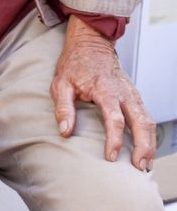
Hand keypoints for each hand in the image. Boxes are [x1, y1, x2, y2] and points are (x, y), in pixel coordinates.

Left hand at [50, 14, 154, 171]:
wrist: (90, 42)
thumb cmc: (75, 63)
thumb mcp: (61, 82)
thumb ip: (63, 107)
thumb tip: (65, 131)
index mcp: (104, 88)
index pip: (115, 118)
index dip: (114, 139)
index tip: (110, 156)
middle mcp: (123, 91)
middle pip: (141, 121)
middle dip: (143, 146)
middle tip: (138, 167)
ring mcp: (131, 93)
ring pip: (148, 120)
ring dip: (150, 144)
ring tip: (145, 165)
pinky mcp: (135, 96)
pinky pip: (147, 117)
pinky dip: (150, 135)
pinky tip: (146, 150)